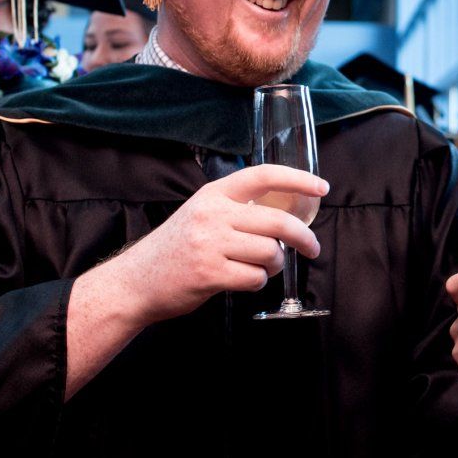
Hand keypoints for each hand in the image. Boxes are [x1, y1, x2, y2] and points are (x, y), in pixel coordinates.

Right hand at [102, 164, 326, 325]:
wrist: (136, 281)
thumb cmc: (176, 249)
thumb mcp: (202, 214)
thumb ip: (237, 209)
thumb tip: (284, 215)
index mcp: (214, 194)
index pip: (263, 175)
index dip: (298, 179)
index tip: (321, 187)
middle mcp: (212, 214)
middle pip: (277, 221)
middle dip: (304, 237)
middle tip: (312, 248)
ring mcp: (210, 244)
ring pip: (270, 252)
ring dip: (274, 265)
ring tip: (259, 267)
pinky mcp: (210, 274)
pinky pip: (256, 278)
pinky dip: (257, 282)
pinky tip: (241, 280)